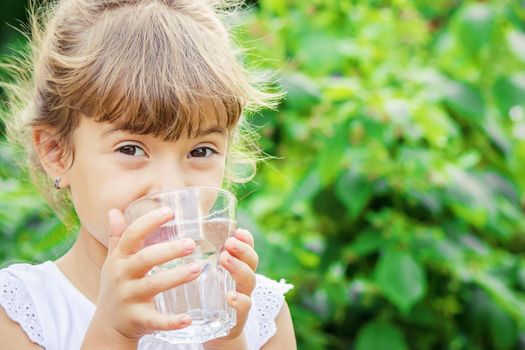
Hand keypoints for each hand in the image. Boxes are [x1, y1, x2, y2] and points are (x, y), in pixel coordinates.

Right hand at [84, 207, 200, 346]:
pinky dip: (171, 321)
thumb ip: (117, 237)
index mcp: (119, 258)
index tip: (169, 211)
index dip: (149, 222)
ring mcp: (129, 298)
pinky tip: (188, 318)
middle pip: (145, 259)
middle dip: (169, 251)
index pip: (132, 235)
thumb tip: (114, 210)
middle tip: (192, 243)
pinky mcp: (138, 319)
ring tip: (197, 268)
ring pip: (154, 286)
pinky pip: (156, 320)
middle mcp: (122, 276)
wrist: (108, 324)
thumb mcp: (114, 260)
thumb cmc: (118, 284)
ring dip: (176, 277)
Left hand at [204, 228, 257, 349]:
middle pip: (251, 261)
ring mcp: (243, 296)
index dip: (246, 239)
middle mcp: (243, 279)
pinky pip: (244, 306)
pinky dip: (239, 300)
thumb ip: (201, 256)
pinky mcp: (238, 315)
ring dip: (238, 268)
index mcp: (237, 265)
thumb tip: (180, 233)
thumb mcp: (208, 274)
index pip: (247, 248)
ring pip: (248, 279)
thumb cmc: (208, 295)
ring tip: (224, 259)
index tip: (238, 231)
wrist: (212, 329)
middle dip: (242, 250)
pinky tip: (230, 296)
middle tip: (229, 243)